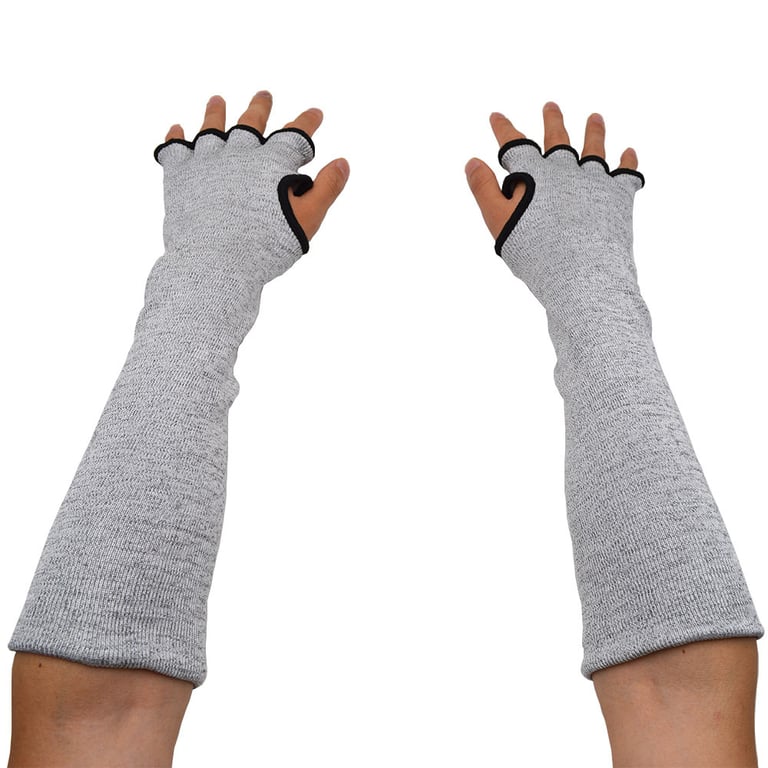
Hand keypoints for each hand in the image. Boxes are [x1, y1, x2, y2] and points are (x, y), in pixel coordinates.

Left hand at [162, 90, 348, 242]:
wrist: (215, 263)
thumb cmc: (266, 246)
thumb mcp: (307, 219)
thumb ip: (326, 189)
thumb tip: (343, 162)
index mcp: (272, 162)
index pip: (295, 134)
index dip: (307, 122)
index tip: (315, 113)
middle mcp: (239, 152)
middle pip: (251, 122)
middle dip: (260, 108)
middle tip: (264, 95)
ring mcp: (207, 160)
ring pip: (212, 127)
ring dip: (215, 113)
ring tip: (217, 101)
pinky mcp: (180, 175)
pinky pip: (175, 148)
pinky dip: (175, 137)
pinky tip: (176, 129)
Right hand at [463, 101, 645, 318]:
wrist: (581, 273)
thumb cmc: (535, 251)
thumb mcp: (498, 222)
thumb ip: (484, 190)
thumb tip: (472, 161)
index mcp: (534, 173)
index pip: (514, 143)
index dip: (503, 128)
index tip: (497, 116)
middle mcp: (565, 168)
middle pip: (557, 138)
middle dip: (552, 121)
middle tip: (551, 106)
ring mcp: (594, 179)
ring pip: (594, 148)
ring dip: (594, 132)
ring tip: (595, 118)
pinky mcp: (618, 196)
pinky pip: (626, 172)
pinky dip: (628, 160)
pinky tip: (629, 152)